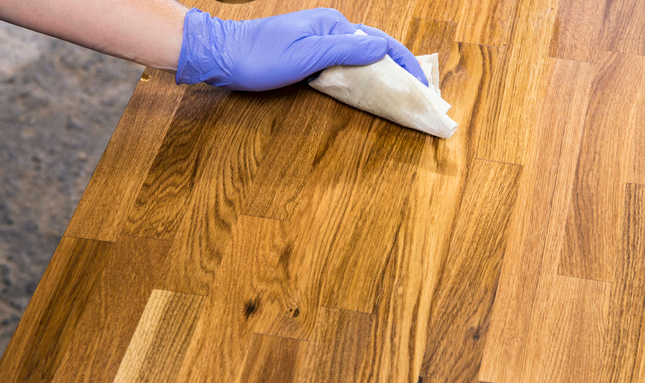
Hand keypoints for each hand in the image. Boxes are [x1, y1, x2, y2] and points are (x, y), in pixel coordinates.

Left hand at [176, 7, 427, 90]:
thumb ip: (347, 51)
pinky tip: (369, 91)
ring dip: (382, 75)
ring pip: (361, 58)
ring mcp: (320, 41)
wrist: (222, 55)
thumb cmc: (261, 56)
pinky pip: (345, 65)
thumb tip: (382, 50)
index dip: (405, 63)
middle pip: (375, 49)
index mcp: (334, 25)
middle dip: (399, 69)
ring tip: (401, 95)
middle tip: (419, 93)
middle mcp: (331, 29)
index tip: (423, 85)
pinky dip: (361, 77)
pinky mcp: (310, 54)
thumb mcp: (307, 55)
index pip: (381, 42)